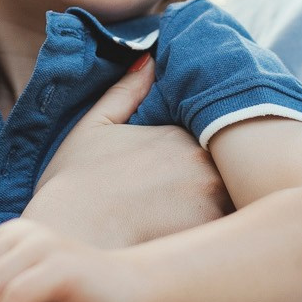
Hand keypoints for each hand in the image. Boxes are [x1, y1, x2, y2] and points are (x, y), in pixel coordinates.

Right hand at [27, 57, 228, 247]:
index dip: (203, 152)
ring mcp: (211, 198)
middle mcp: (202, 161)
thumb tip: (150, 60)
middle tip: (193, 198)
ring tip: (195, 223)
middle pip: (228, 168)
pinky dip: (220, 234)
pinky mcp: (210, 233)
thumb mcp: (93, 127)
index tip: (183, 171)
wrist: (67, 234)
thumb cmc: (73, 184)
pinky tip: (193, 242)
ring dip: (225, 206)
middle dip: (218, 178)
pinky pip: (230, 231)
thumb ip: (126, 92)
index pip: (211, 136)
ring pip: (234, 199)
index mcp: (179, 133)